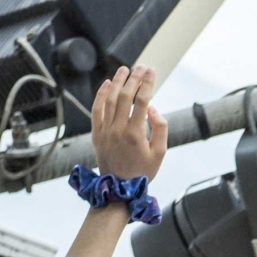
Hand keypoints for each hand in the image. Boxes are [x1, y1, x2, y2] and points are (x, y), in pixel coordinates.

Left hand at [90, 66, 166, 181]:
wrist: (119, 189)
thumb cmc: (143, 172)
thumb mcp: (160, 154)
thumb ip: (160, 129)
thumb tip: (152, 108)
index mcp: (135, 134)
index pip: (142, 101)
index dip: (147, 84)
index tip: (152, 72)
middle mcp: (117, 129)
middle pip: (125, 96)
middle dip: (134, 79)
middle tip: (141, 67)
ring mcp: (104, 130)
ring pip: (109, 99)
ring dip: (117, 82)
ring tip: (125, 70)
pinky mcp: (96, 133)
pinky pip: (96, 109)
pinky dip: (101, 94)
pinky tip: (108, 84)